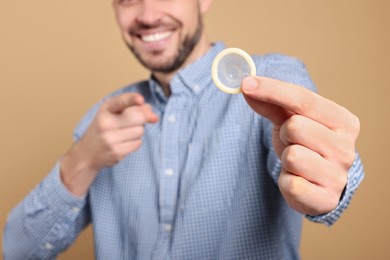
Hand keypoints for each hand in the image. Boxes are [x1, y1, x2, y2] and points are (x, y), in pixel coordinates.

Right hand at [61, 93, 157, 195]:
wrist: (87, 153)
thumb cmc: (104, 128)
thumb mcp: (113, 113)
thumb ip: (134, 108)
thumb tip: (153, 115)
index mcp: (105, 109)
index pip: (120, 102)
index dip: (131, 99)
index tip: (140, 99)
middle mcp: (105, 123)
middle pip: (138, 117)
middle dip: (142, 118)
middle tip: (134, 121)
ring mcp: (110, 139)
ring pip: (140, 131)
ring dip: (138, 131)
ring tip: (124, 133)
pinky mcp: (116, 152)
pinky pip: (138, 144)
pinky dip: (135, 142)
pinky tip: (123, 142)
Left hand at [242, 77, 359, 214]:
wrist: (319, 185)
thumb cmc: (306, 145)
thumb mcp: (290, 120)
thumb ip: (272, 102)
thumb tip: (247, 84)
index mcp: (344, 121)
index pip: (304, 99)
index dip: (272, 90)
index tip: (247, 84)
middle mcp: (347, 148)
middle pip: (295, 126)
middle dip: (285, 134)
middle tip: (293, 143)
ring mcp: (338, 176)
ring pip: (293, 156)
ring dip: (286, 159)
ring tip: (296, 163)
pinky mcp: (326, 199)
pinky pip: (291, 184)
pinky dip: (287, 181)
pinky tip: (297, 181)